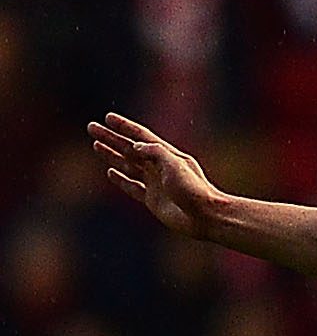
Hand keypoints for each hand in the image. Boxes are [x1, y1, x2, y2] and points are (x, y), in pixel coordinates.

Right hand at [86, 113, 221, 236]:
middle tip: (92, 128)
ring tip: (96, 145)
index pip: (141, 136)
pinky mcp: (153, 201)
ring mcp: (156, 184)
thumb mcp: (175, 164)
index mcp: (167, 155)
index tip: (108, 118)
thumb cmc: (194, 189)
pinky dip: (121, 180)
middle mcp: (160, 167)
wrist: (206, 218)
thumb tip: (135, 148)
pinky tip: (111, 172)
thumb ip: (155, 152)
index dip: (124, 127)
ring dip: (112, 155)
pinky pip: (132, 187)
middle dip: (111, 138)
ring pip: (128, 166)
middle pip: (129, 149)